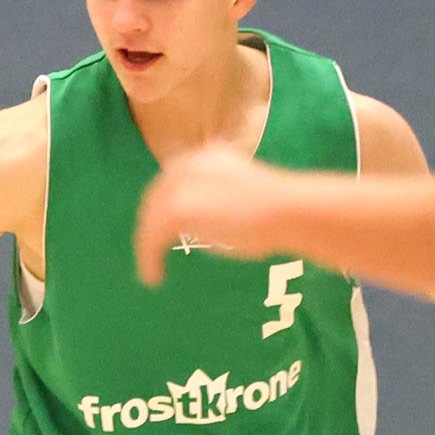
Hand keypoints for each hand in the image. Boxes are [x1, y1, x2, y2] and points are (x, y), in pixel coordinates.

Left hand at [135, 143, 278, 284]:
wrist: (286, 210)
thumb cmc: (278, 212)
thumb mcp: (244, 198)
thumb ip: (220, 204)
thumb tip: (204, 228)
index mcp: (207, 156)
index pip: (175, 180)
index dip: (167, 204)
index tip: (169, 228)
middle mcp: (188, 164)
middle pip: (156, 196)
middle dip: (152, 223)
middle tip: (152, 250)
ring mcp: (179, 185)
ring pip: (151, 219)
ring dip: (148, 246)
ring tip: (152, 270)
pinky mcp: (174, 209)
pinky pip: (151, 238)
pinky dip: (148, 259)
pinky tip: (154, 278)